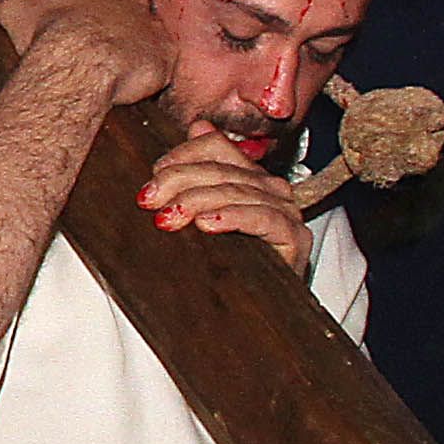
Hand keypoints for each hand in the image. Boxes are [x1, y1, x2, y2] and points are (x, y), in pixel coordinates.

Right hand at [0, 0, 166, 105]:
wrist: (79, 59)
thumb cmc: (51, 32)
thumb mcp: (14, 10)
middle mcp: (130, 1)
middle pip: (134, 5)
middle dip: (121, 22)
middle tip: (102, 43)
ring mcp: (150, 28)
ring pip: (149, 35)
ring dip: (137, 48)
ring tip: (117, 68)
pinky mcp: (162, 56)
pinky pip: (161, 63)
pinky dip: (150, 72)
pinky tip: (134, 83)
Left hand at [137, 123, 305, 268]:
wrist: (248, 319)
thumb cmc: (220, 269)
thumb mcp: (196, 217)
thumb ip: (193, 177)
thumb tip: (196, 124)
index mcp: (247, 176)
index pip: (216, 146)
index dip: (182, 156)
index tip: (152, 178)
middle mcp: (270, 188)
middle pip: (221, 169)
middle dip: (179, 181)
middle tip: (149, 200)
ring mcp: (286, 212)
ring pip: (237, 191)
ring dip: (197, 201)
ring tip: (169, 217)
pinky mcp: (295, 238)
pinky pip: (263, 218)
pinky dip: (232, 217)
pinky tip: (206, 224)